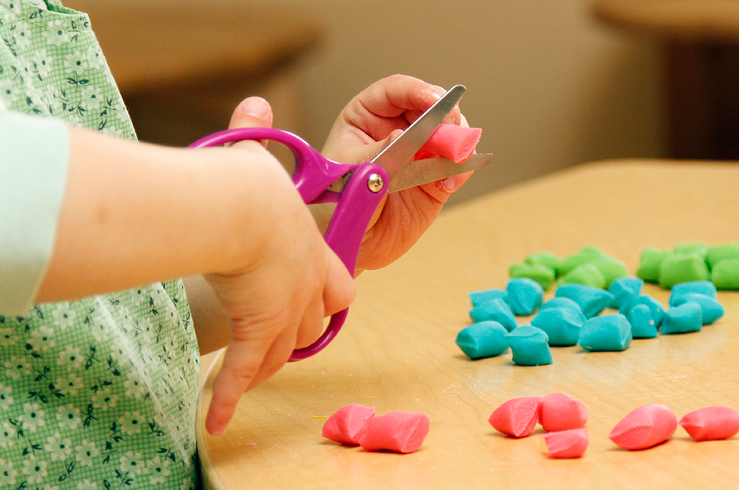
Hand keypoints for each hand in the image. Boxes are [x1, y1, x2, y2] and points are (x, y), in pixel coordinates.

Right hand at [203, 97, 355, 436]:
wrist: (242, 208)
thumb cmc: (251, 183)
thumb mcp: (256, 157)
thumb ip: (253, 134)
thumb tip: (252, 101)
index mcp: (315, 253)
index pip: (339, 287)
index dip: (330, 296)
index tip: (322, 301)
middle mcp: (307, 287)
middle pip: (313, 325)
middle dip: (297, 332)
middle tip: (275, 336)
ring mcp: (285, 312)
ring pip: (282, 350)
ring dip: (262, 362)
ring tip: (246, 374)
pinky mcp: (257, 330)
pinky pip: (241, 372)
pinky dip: (226, 398)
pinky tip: (216, 421)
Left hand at [320, 75, 473, 272]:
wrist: (352, 245)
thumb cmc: (336, 206)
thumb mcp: (350, 175)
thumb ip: (377, 155)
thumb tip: (400, 135)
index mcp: (366, 117)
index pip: (396, 91)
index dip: (417, 91)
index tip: (434, 101)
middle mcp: (396, 128)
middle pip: (430, 107)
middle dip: (445, 117)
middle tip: (452, 132)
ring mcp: (419, 152)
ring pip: (451, 132)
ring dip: (458, 143)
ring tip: (453, 160)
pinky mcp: (436, 177)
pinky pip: (457, 165)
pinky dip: (460, 170)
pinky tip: (448, 184)